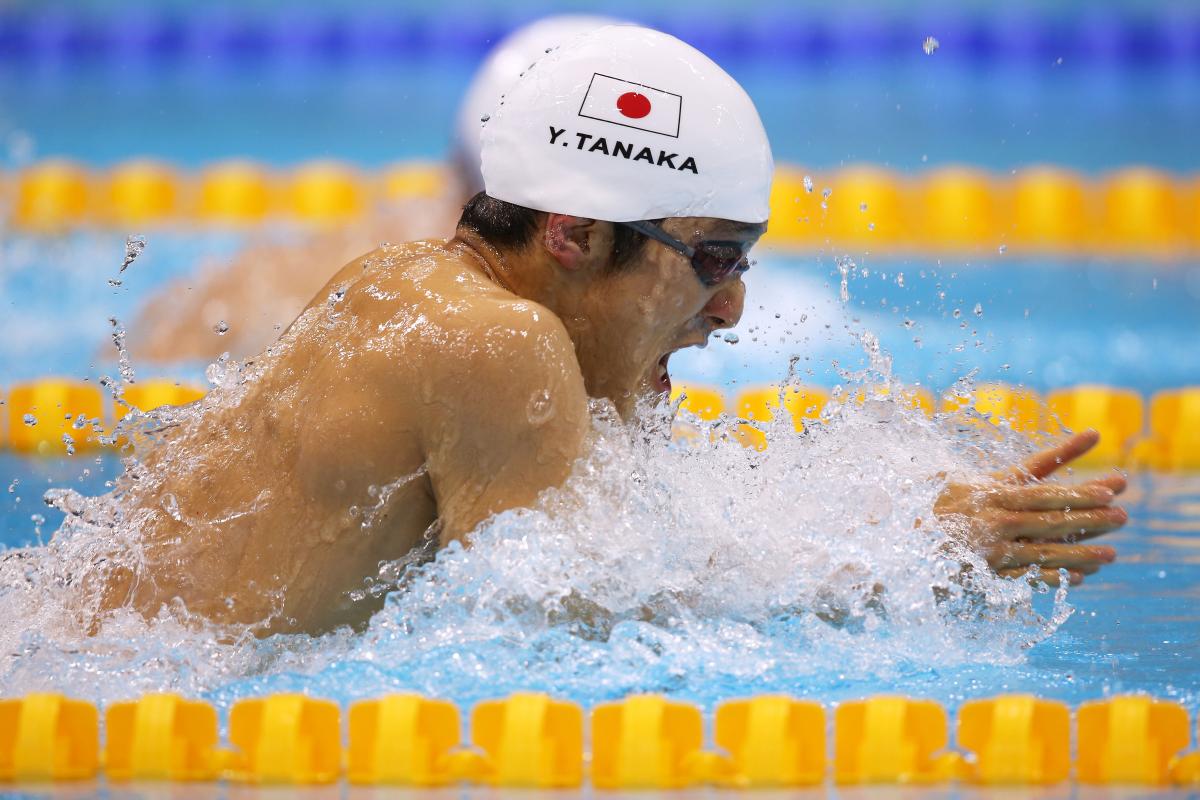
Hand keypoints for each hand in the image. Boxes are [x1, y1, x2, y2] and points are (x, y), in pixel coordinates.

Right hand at [934, 430, 1126, 585]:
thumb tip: (1062, 447)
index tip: (1111, 489)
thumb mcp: (973, 479)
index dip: (1079, 490)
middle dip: (1091, 519)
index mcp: (990, 493)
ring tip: (1112, 554)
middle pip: (1051, 520)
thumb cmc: (943, 504)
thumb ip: (1017, 470)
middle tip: (1123, 516)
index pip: (1043, 490)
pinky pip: (1029, 577)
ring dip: (1082, 553)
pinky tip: (1081, 577)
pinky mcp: (989, 574)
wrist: (907, 542)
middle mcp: (993, 520)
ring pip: (1046, 551)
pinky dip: (1057, 577)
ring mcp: (992, 550)